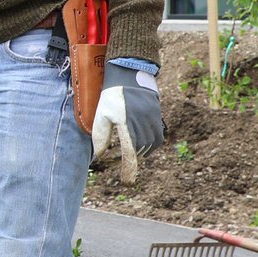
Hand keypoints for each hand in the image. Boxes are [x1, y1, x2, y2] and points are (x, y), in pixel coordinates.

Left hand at [91, 62, 163, 184]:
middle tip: (126, 163)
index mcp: (125, 123)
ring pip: (151, 144)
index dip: (128, 168)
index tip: (127, 182)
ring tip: (133, 149)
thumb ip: (101, 137)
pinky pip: (158, 136)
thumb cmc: (111, 96)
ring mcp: (151, 119)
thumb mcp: (101, 115)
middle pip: (140, 150)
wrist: (128, 74)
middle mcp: (141, 122)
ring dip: (142, 151)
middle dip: (133, 158)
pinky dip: (152, 144)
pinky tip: (142, 142)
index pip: (129, 152)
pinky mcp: (158, 116)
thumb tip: (99, 157)